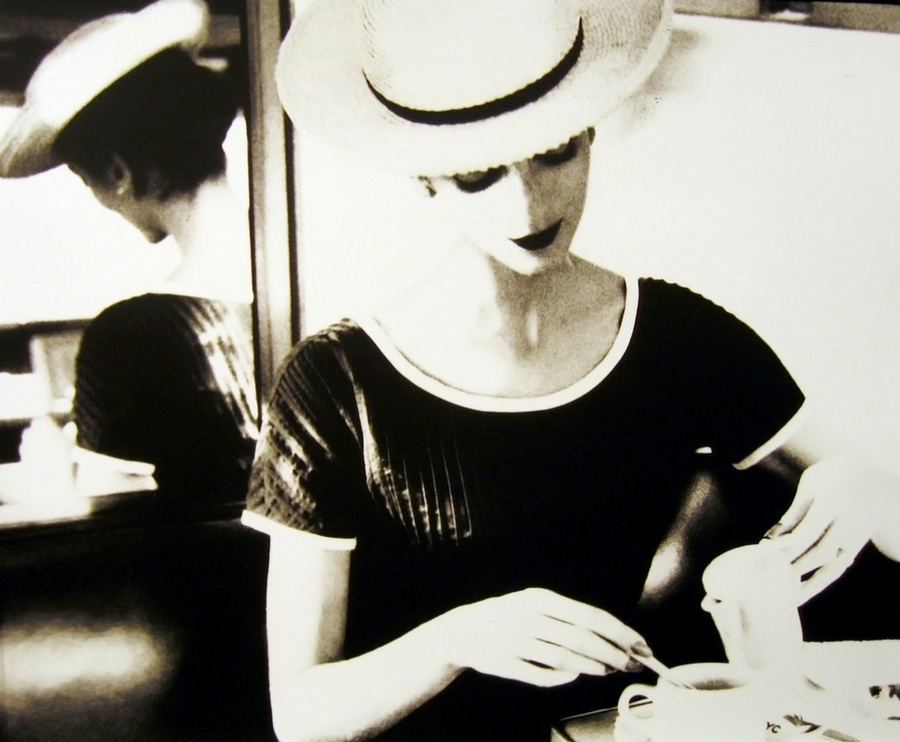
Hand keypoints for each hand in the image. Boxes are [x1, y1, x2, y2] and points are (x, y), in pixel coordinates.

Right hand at [437, 587, 647, 686]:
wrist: (463, 629)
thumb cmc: (508, 615)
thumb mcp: (534, 603)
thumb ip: (567, 617)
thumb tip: (609, 636)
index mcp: (540, 598)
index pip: (590, 616)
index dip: (619, 632)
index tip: (640, 644)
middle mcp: (529, 617)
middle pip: (581, 639)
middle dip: (612, 653)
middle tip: (631, 664)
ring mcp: (516, 641)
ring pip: (565, 659)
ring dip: (592, 667)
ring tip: (608, 670)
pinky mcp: (506, 664)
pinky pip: (542, 675)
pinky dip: (562, 678)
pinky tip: (575, 677)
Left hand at [763, 456, 876, 601]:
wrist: (871, 477)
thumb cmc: (830, 479)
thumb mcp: (810, 488)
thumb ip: (792, 515)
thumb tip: (769, 541)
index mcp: (833, 501)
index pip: (809, 530)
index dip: (787, 546)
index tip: (766, 554)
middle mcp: (848, 521)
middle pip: (821, 552)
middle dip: (795, 566)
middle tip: (770, 577)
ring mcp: (856, 536)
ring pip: (834, 565)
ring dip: (810, 583)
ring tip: (788, 597)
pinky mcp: (858, 545)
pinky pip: (840, 567)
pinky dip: (821, 580)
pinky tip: (803, 591)